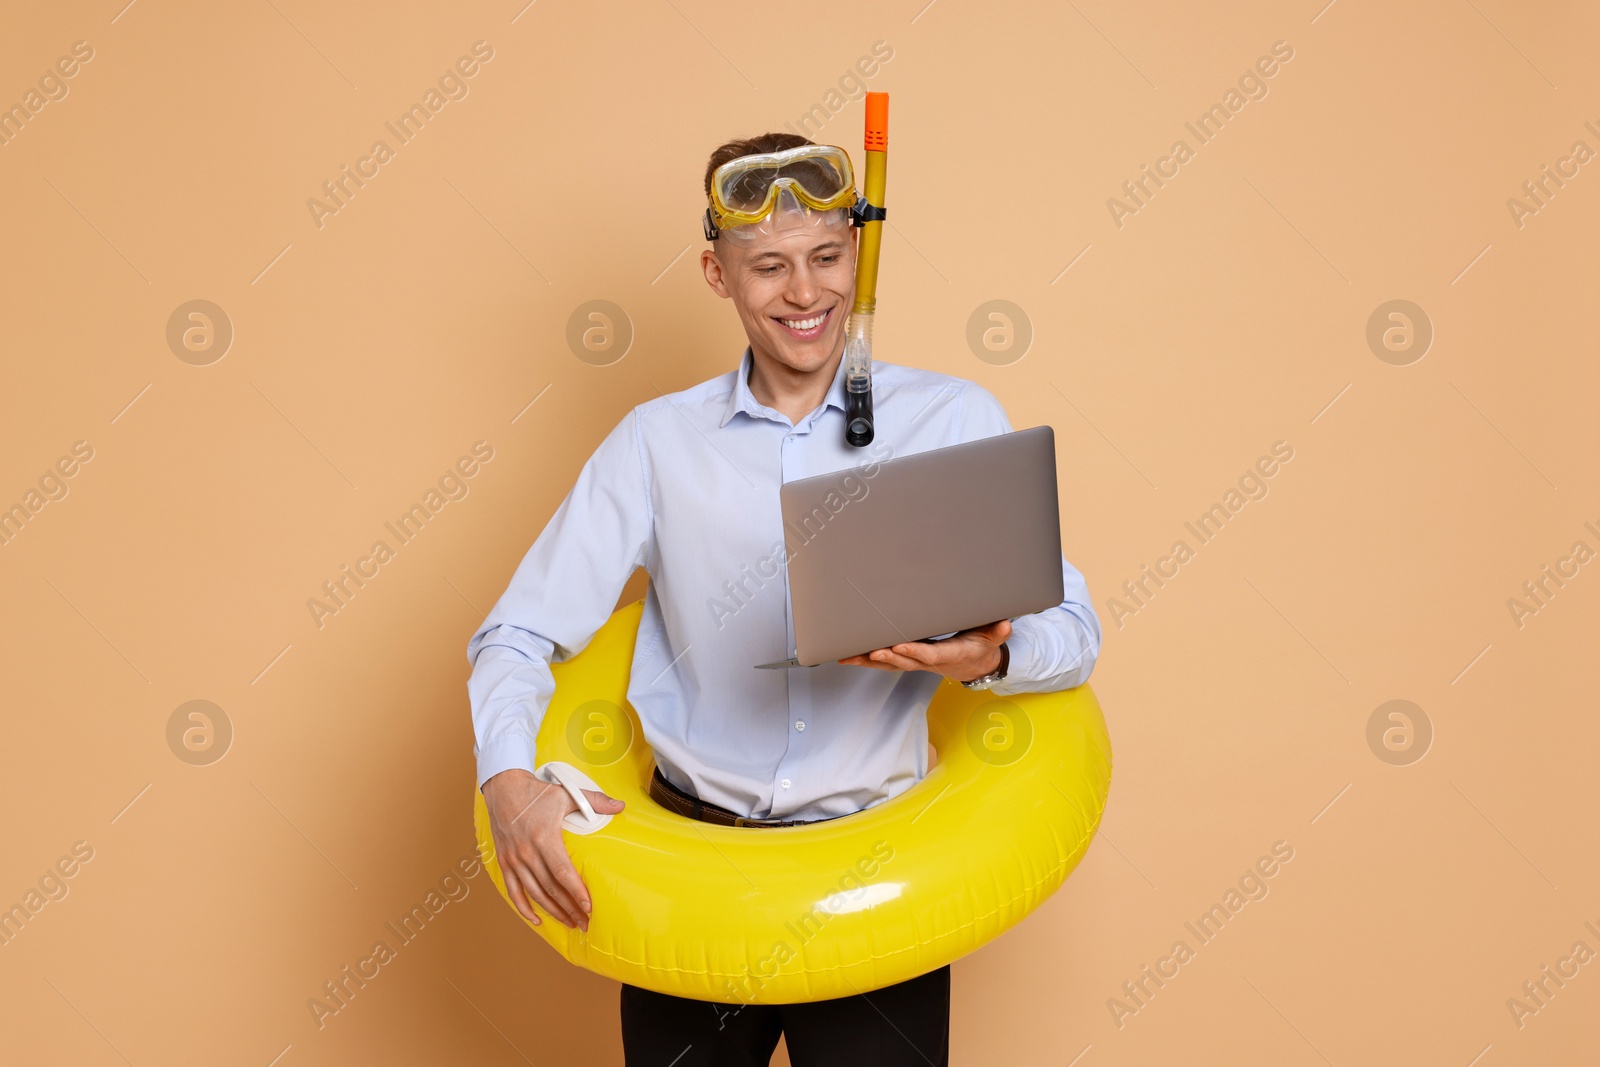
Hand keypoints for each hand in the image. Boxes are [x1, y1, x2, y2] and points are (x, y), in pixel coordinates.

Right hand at [481, 768, 624, 930]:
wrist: (503, 787)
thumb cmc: (536, 792)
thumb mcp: (566, 794)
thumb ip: (594, 801)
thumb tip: (620, 806)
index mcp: (544, 838)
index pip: (562, 872)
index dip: (576, 892)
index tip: (589, 907)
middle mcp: (527, 853)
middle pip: (550, 888)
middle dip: (569, 908)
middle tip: (585, 922)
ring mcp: (514, 860)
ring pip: (534, 893)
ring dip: (552, 911)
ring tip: (569, 922)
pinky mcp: (505, 862)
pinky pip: (513, 891)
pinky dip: (524, 908)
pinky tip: (537, 919)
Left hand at [839, 619, 1011, 682]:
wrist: (977, 665)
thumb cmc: (981, 646)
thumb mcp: (993, 638)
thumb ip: (998, 632)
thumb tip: (1006, 624)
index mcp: (950, 655)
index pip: (929, 655)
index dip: (913, 652)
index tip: (898, 646)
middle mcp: (930, 663)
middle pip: (905, 662)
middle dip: (887, 658)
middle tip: (870, 651)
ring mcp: (917, 664)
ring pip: (890, 665)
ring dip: (870, 661)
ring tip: (849, 657)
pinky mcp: (909, 661)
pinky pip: (886, 663)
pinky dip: (868, 660)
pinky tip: (849, 656)